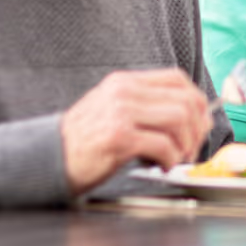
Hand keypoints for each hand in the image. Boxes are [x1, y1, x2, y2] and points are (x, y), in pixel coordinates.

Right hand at [61, 68, 213, 195]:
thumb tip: (191, 116)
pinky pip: (164, 145)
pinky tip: (161, 166)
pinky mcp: (118, 137)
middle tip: (190, 148)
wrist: (46, 158)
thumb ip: (145, 106)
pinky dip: (171, 159)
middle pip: (185, 100)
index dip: (197, 102)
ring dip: (185, 145)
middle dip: (197, 128)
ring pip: (180, 119)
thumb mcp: (112, 109)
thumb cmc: (83, 140)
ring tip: (175, 159)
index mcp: (124, 82)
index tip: (198, 124)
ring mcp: (121, 112)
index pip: (177, 79)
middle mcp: (124, 92)